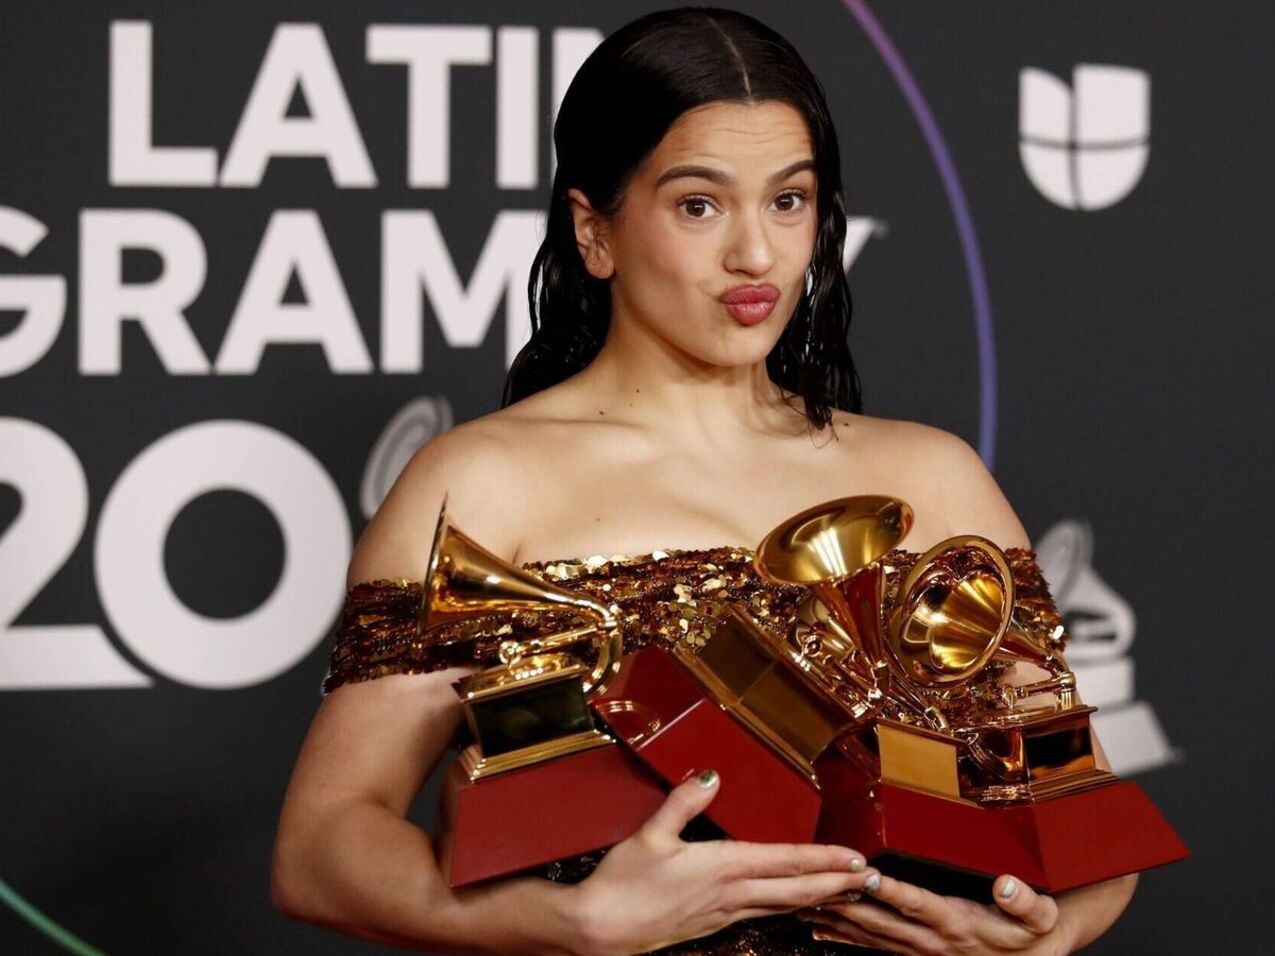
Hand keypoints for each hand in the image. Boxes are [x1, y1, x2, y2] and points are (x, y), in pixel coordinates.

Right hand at [570, 769, 877, 955]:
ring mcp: (725, 913)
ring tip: (848, 891)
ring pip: (785, 905)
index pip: (786, 862)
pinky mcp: (715, 923)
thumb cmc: (623, 883)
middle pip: (797, 890)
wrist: (601, 930)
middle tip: (873, 879)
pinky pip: (764, 913)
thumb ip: (683, 801)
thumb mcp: (650, 833)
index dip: (825, 860)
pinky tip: (798, 905)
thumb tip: (710, 775)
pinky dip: (790, 907)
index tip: (857, 858)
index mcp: (722, 867)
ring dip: (820, 897)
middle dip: (838, 884)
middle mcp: (732, 893)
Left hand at [796, 872, 1073, 954]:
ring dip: (838, 922)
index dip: (892, 890)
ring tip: (804, 910)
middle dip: (846, 906)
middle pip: (882, 922)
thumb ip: (1024, 900)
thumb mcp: (1039, 916)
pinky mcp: (914, 954)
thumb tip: (1007, 884)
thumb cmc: (1033, 933)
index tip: (866, 874)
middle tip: (815, 891)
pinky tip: (821, 932)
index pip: (918, 903)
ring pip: (871, 936)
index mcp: (957, 923)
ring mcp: (921, 950)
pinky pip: (874, 948)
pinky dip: (846, 939)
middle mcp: (932, 940)